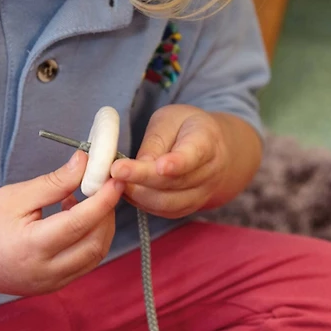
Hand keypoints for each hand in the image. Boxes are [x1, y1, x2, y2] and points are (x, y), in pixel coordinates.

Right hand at [0, 150, 124, 295]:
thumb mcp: (16, 195)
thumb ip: (55, 182)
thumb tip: (85, 163)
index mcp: (33, 247)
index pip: (81, 223)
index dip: (104, 200)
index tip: (115, 178)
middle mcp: (45, 273)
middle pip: (95, 244)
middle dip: (106, 214)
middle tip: (103, 187)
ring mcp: (48, 284)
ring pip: (92, 257)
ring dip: (99, 229)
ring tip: (84, 200)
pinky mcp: (49, 287)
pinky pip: (81, 265)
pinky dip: (87, 242)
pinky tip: (74, 220)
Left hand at [110, 104, 230, 218]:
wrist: (215, 149)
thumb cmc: (185, 128)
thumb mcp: (170, 120)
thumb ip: (156, 141)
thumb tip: (138, 166)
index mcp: (206, 141)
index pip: (194, 155)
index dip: (178, 162)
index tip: (160, 166)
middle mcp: (209, 172)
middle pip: (175, 182)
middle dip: (143, 178)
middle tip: (116, 170)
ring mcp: (202, 193)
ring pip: (168, 202)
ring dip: (139, 194)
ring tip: (115, 180)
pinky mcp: (188, 207)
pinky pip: (164, 210)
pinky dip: (142, 202)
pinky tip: (126, 190)